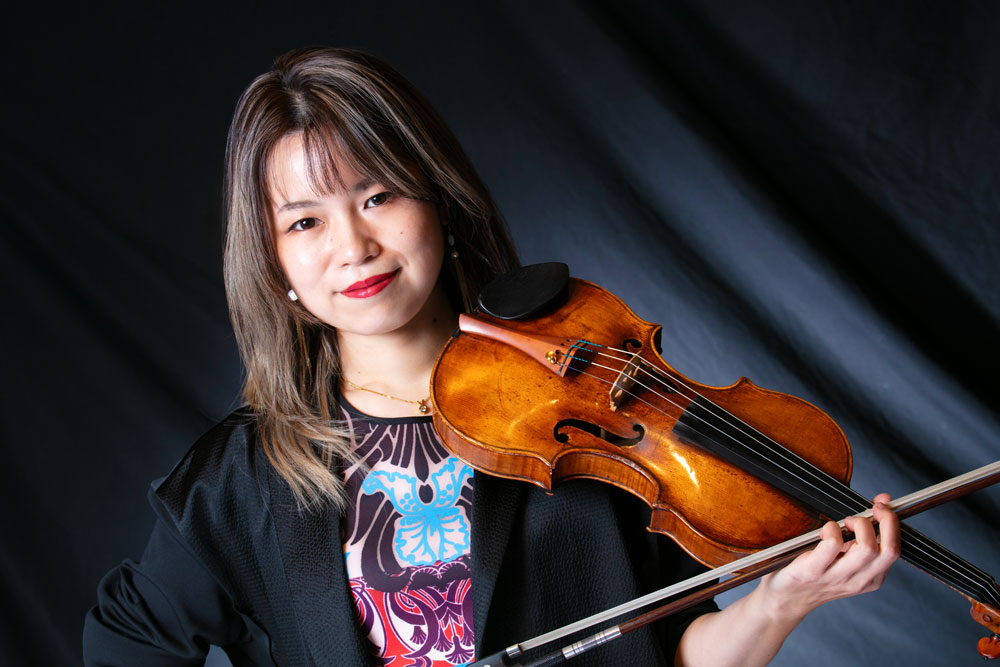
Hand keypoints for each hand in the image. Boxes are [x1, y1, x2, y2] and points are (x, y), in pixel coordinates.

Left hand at [757, 493, 900, 620]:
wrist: (787, 599)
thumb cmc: (817, 572)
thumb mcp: (847, 555)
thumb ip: (864, 531)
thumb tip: (884, 499)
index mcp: (871, 578)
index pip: (894, 550)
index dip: (892, 523)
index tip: (881, 506)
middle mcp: (859, 581)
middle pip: (888, 550)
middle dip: (884, 521)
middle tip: (868, 512)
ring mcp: (837, 578)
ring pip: (866, 548)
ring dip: (858, 524)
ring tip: (845, 523)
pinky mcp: (813, 571)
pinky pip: (832, 544)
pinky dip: (832, 529)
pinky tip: (825, 531)